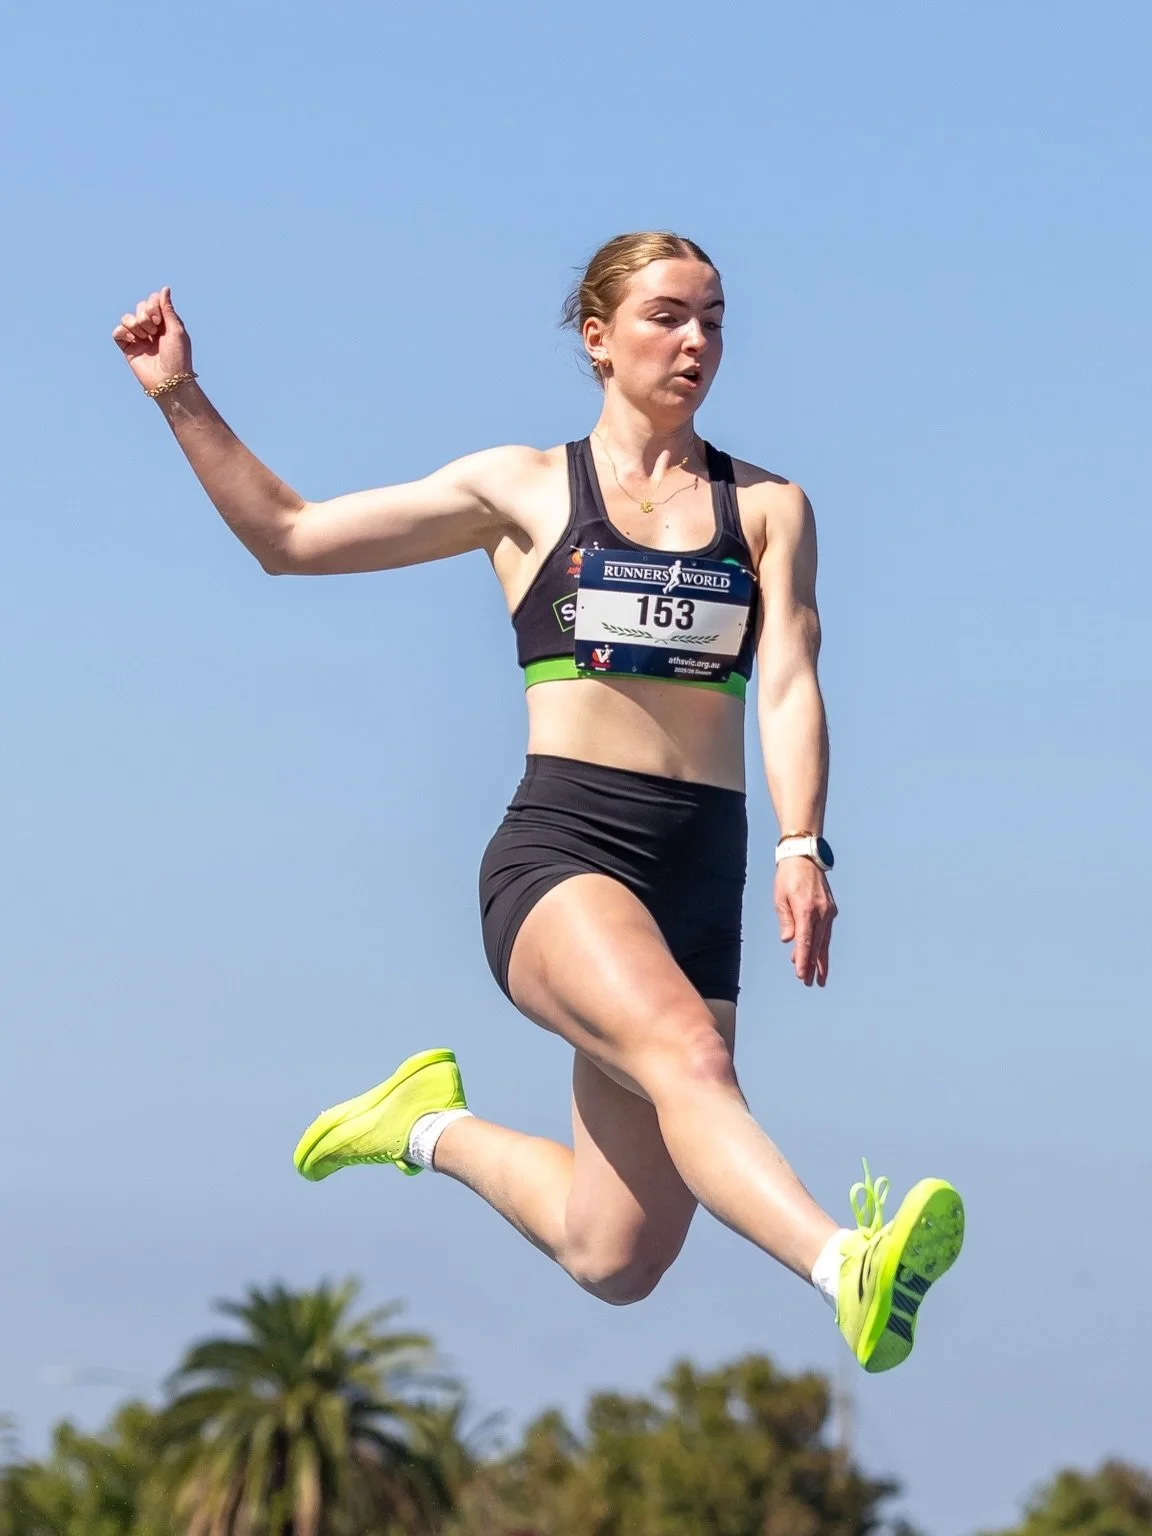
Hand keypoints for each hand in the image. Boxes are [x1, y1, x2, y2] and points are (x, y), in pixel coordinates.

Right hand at [112, 286, 193, 393]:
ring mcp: (138, 338)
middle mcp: (151, 328)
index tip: (159, 320)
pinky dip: (122, 332)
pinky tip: (133, 340)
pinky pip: (117, 331)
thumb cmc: (178, 357)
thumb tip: (165, 288)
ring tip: (145, 338)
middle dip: (145, 316)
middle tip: (154, 332)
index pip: (152, 301)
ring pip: (127, 318)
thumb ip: (168, 309)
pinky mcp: (127, 348)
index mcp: (164, 322)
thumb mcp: (177, 330)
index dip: (153, 305)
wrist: (168, 380)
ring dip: (135, 325)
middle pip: (140, 307)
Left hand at [774, 857, 836, 987]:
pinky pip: (826, 932)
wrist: (805, 857)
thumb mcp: (780, 897)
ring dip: (821, 960)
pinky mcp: (831, 909)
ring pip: (825, 941)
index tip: (801, 974)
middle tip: (810, 983)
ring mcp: (828, 911)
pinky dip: (822, 945)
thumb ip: (786, 920)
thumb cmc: (788, 876)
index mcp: (806, 909)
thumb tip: (788, 940)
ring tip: (820, 977)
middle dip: (813, 965)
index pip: (805, 941)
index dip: (803, 959)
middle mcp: (821, 912)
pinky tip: (819, 956)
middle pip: (817, 945)